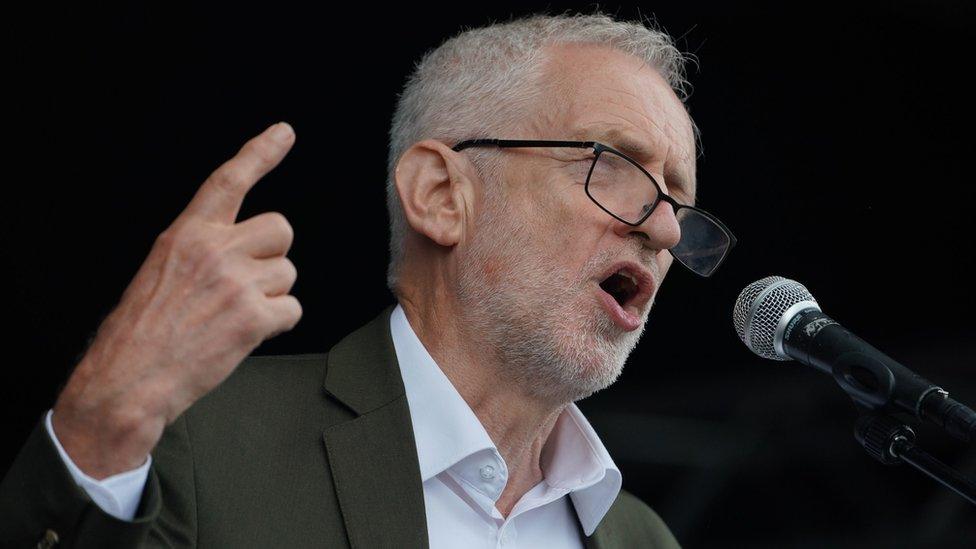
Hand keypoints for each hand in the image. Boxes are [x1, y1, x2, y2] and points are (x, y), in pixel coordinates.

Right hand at [51, 122, 301, 478]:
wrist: (128, 381)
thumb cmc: (141, 331)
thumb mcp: (161, 271)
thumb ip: (203, 250)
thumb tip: (245, 248)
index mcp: (187, 234)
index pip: (229, 181)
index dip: (261, 153)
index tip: (284, 132)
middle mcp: (215, 250)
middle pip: (281, 230)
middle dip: (273, 255)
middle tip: (247, 282)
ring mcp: (237, 282)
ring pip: (287, 273)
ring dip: (271, 295)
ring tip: (233, 316)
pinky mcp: (254, 316)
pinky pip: (292, 310)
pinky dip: (276, 324)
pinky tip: (244, 335)